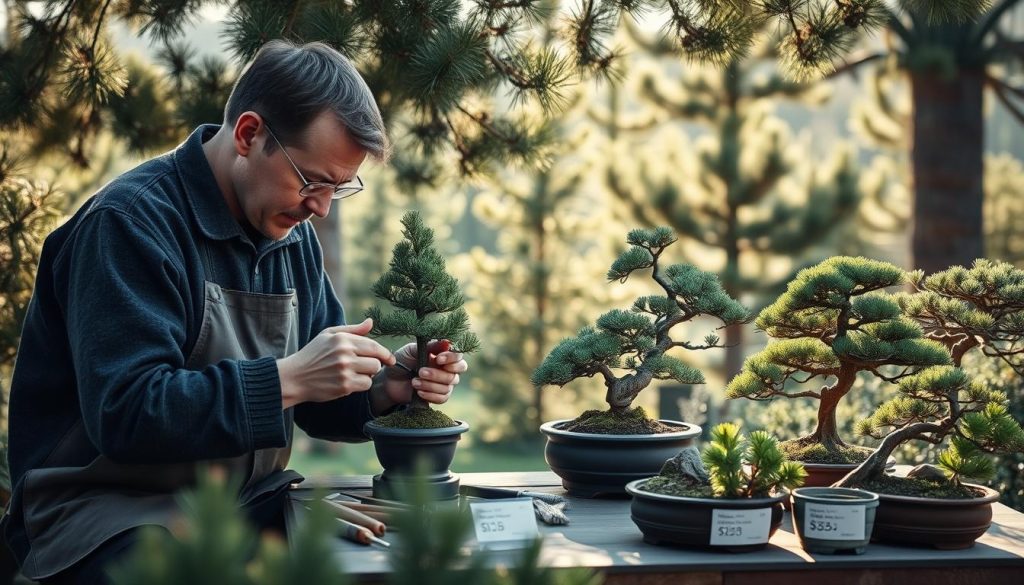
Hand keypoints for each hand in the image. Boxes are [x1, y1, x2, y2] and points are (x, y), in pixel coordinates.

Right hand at [277, 318, 395, 408]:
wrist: (294, 377)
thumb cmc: (312, 354)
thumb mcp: (328, 335)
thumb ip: (352, 329)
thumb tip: (371, 322)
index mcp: (342, 339)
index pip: (373, 345)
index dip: (385, 353)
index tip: (389, 359)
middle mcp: (344, 353)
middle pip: (376, 360)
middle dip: (375, 364)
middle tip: (366, 367)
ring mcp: (345, 370)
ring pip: (373, 372)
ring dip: (368, 374)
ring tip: (355, 373)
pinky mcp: (344, 386)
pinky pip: (365, 385)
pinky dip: (361, 384)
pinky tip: (350, 381)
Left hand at [379, 339, 467, 407]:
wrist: (389, 380)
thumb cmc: (401, 361)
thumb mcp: (412, 350)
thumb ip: (430, 346)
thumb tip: (448, 342)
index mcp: (443, 356)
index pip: (458, 357)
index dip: (451, 359)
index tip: (438, 359)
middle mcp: (446, 370)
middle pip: (455, 374)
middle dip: (438, 374)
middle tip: (421, 371)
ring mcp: (443, 384)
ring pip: (447, 387)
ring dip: (430, 385)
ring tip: (414, 382)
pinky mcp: (437, 397)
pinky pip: (442, 398)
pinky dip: (430, 395)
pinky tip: (418, 392)